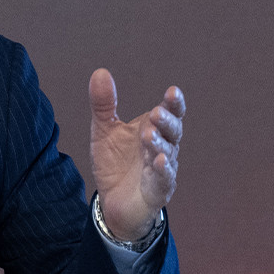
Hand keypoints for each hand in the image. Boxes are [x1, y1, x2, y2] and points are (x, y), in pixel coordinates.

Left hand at [89, 68, 183, 240]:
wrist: (111, 202)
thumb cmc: (114, 163)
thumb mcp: (104, 131)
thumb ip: (104, 104)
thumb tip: (100, 72)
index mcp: (153, 128)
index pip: (169, 112)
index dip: (173, 103)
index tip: (172, 92)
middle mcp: (163, 146)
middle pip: (173, 131)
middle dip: (167, 121)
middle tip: (156, 113)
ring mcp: (162, 169)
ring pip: (168, 153)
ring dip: (160, 143)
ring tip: (149, 134)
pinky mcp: (157, 190)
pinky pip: (164, 179)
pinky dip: (163, 169)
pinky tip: (159, 160)